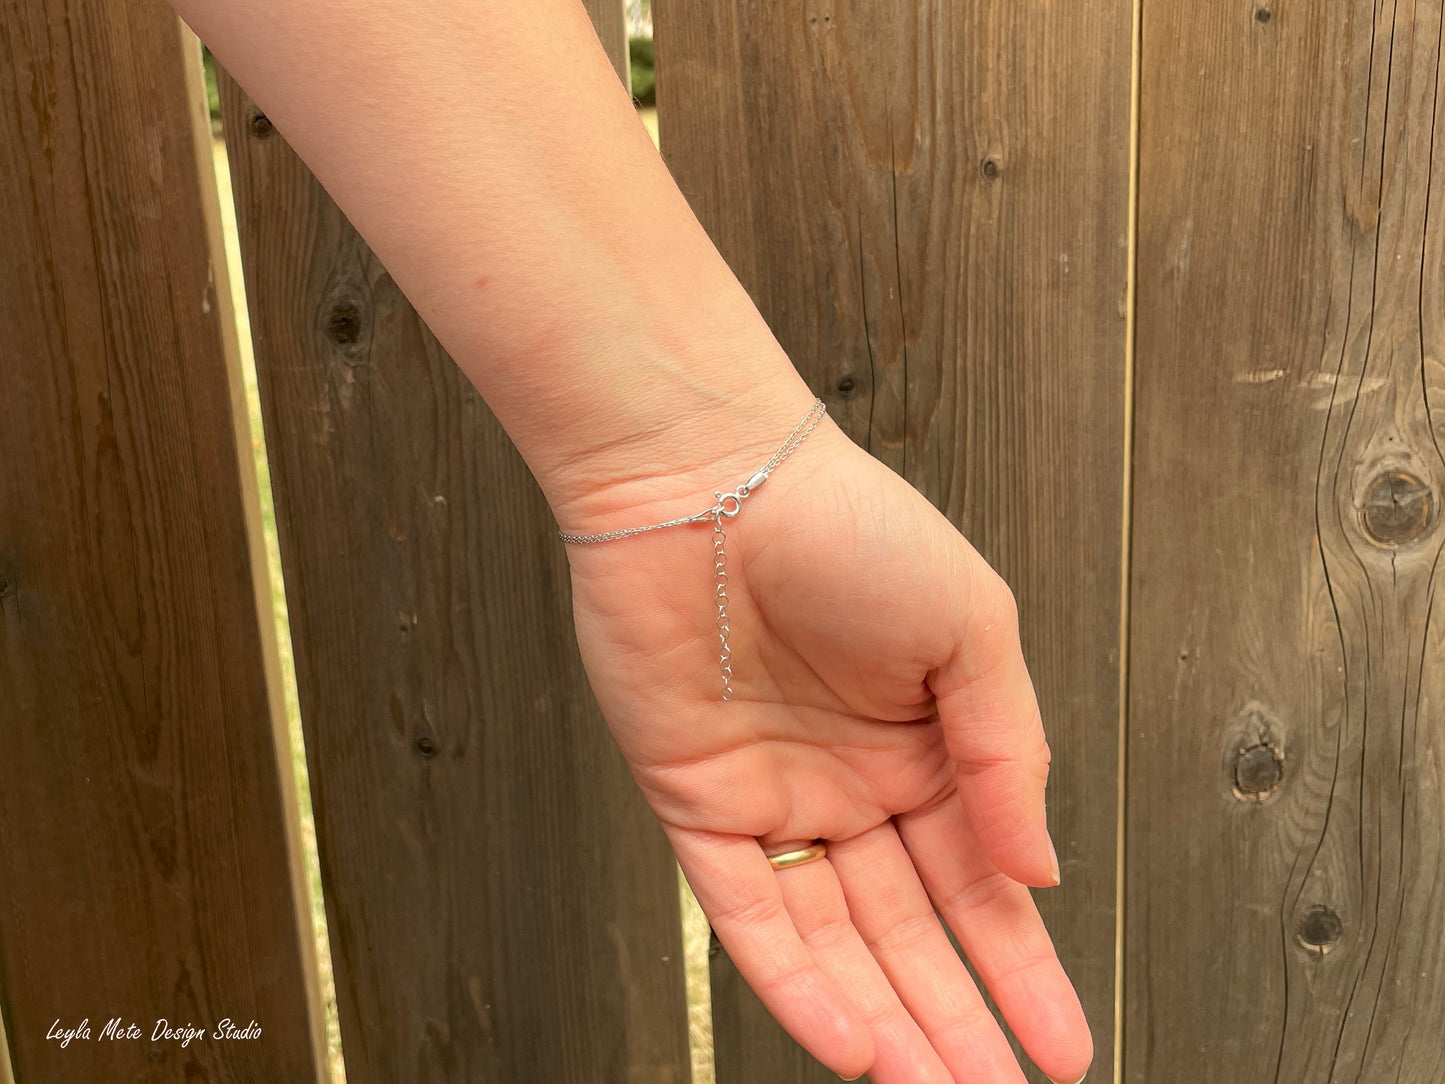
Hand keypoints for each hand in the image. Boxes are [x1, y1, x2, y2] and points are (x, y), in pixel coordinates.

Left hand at [560, 413, 1092, 1083]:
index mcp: (927, 746)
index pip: (984, 885)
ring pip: (837, 940)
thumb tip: (1040, 872)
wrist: (714, 478)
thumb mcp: (972, 628)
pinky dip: (795, 981)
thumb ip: (1006, 753)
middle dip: (958, 1022)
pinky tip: (846, 1041)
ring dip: (885, 1021)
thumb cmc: (847, 526)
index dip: (1023, 970)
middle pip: (914, 931)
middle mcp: (854, 785)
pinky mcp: (696, 802)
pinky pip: (747, 913)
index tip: (1062, 1050)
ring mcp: (777, 800)